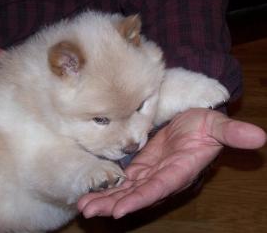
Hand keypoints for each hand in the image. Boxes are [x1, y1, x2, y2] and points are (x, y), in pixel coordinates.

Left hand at [78, 108, 265, 218]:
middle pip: (136, 194)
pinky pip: (122, 180)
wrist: (193, 122)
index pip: (158, 187)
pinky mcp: (140, 167)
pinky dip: (108, 187)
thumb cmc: (205, 124)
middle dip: (113, 203)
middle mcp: (162, 177)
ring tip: (84, 206)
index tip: (120, 209)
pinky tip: (91, 193)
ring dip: (105, 198)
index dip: (140, 198)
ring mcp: (149, 173)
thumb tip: (260, 136)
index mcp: (179, 170)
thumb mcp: (216, 124)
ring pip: (125, 190)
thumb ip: (230, 133)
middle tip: (89, 210)